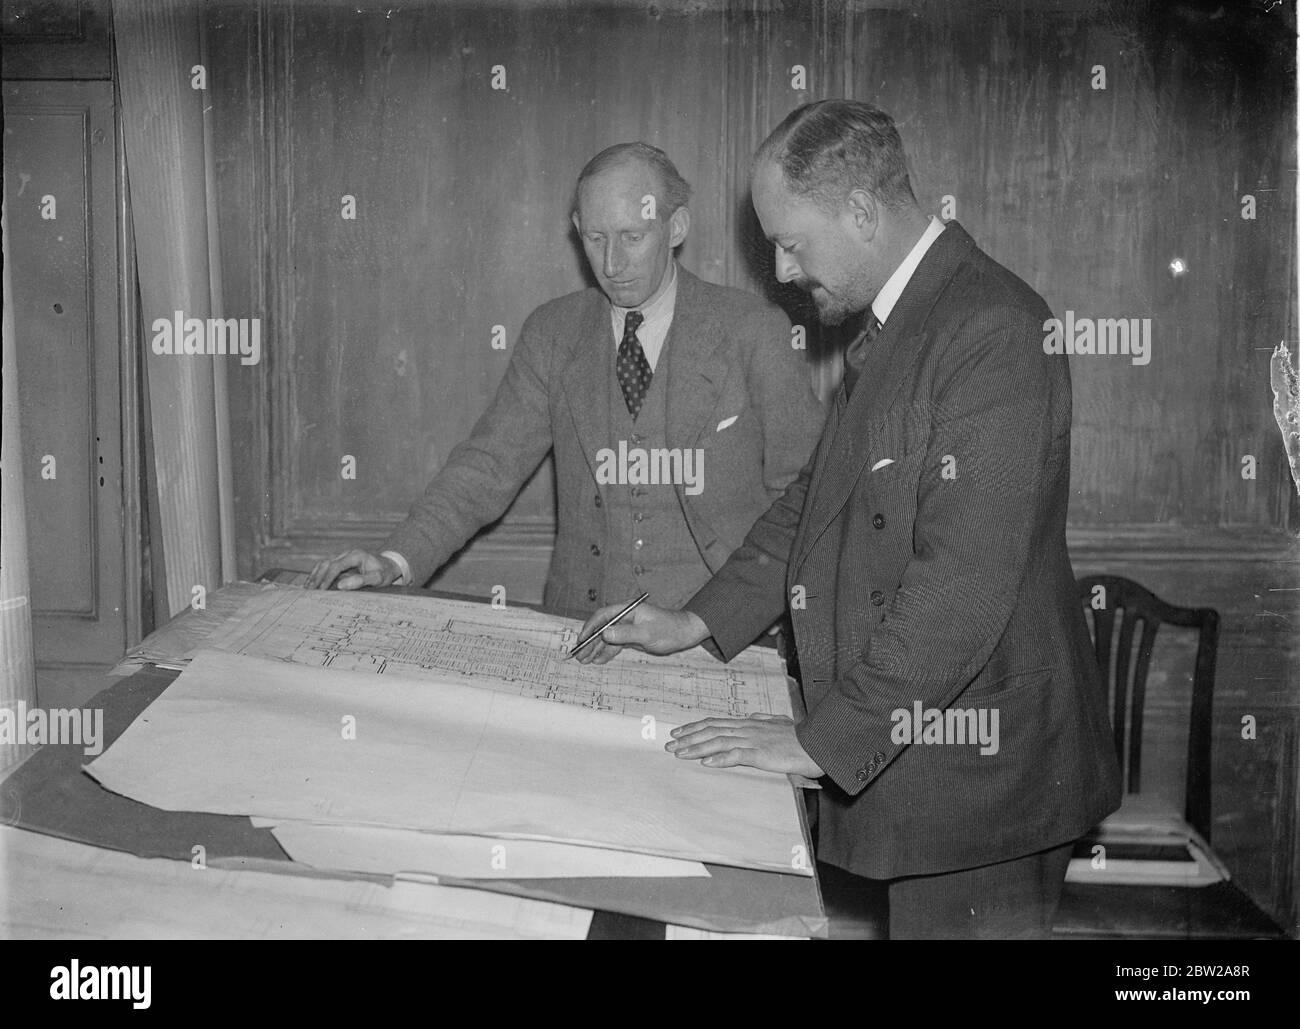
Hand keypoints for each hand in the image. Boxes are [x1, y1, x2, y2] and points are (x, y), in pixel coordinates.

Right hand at [305, 549, 400, 590]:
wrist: (390, 565)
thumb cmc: (385, 572)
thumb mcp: (378, 578)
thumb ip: (361, 581)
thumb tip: (341, 585)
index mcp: (356, 556)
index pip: (336, 566)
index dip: (326, 578)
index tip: (320, 590)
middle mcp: (348, 554)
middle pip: (327, 563)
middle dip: (317, 577)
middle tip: (309, 592)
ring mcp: (344, 557)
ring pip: (324, 564)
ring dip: (315, 575)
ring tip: (307, 589)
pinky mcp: (342, 562)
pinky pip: (327, 567)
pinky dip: (319, 574)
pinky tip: (312, 584)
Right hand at [572, 601, 709, 663]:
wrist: (685, 633)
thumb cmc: (669, 630)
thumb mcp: (647, 633)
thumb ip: (626, 633)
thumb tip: (605, 633)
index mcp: (628, 610)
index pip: (603, 616)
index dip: (590, 627)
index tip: (581, 640)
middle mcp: (625, 616)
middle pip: (602, 627)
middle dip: (589, 641)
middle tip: (578, 655)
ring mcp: (628, 626)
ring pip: (607, 637)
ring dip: (595, 648)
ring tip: (584, 661)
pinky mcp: (632, 636)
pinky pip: (615, 644)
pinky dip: (606, 652)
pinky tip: (598, 660)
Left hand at [666, 714, 823, 777]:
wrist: (818, 744)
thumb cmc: (801, 737)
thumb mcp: (780, 724)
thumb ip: (764, 720)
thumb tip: (752, 717)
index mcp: (749, 723)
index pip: (715, 723)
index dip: (695, 727)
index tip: (678, 732)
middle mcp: (747, 729)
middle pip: (711, 731)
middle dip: (688, 738)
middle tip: (668, 744)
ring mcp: (753, 740)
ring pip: (718, 742)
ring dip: (696, 748)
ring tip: (679, 753)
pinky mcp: (761, 754)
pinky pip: (737, 755)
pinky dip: (719, 759)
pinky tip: (706, 763)